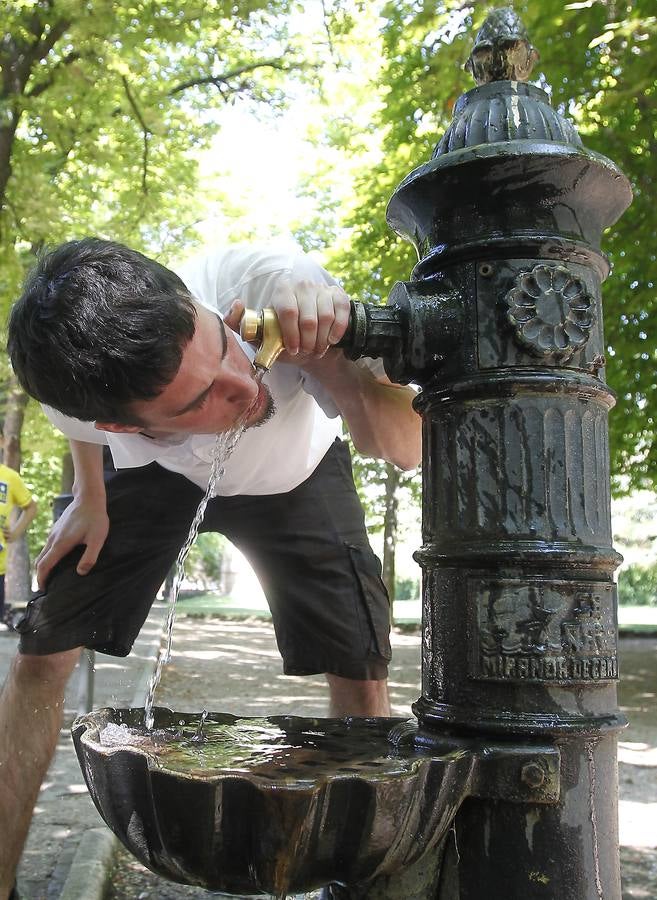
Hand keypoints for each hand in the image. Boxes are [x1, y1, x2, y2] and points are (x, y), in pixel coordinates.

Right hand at [35, 494, 109, 588]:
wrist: (89, 498)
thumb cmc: (95, 518)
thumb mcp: (97, 539)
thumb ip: (90, 557)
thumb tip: (81, 572)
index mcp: (60, 544)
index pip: (45, 565)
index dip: (42, 579)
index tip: (43, 589)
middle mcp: (53, 539)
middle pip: (40, 560)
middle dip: (40, 575)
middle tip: (45, 586)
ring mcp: (54, 532)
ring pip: (43, 552)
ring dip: (44, 565)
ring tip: (50, 575)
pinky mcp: (57, 528)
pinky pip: (48, 546)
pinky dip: (48, 556)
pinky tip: (57, 558)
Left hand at [225, 279, 350, 361]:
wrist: (309, 344)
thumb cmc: (282, 340)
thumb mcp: (259, 336)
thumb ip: (239, 322)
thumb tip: (237, 304)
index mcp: (282, 290)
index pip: (288, 311)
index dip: (291, 335)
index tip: (292, 350)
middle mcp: (302, 285)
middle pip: (308, 319)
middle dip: (308, 342)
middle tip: (305, 352)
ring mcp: (322, 289)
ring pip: (326, 318)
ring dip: (321, 340)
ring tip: (316, 349)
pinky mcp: (338, 295)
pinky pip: (342, 313)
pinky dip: (337, 331)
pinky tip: (330, 340)